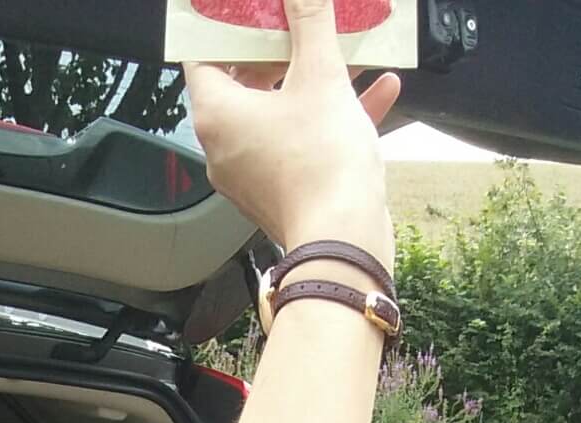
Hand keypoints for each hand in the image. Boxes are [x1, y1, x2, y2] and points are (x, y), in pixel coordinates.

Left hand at [185, 0, 401, 264]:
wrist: (345, 241)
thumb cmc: (322, 167)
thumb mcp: (321, 74)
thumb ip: (309, 22)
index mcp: (217, 115)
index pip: (203, 54)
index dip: (227, 26)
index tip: (252, 11)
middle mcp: (223, 147)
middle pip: (242, 82)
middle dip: (277, 50)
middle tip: (298, 27)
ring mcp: (250, 173)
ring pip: (277, 112)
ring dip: (312, 80)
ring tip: (344, 53)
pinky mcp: (280, 191)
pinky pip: (300, 142)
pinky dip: (329, 116)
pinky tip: (376, 91)